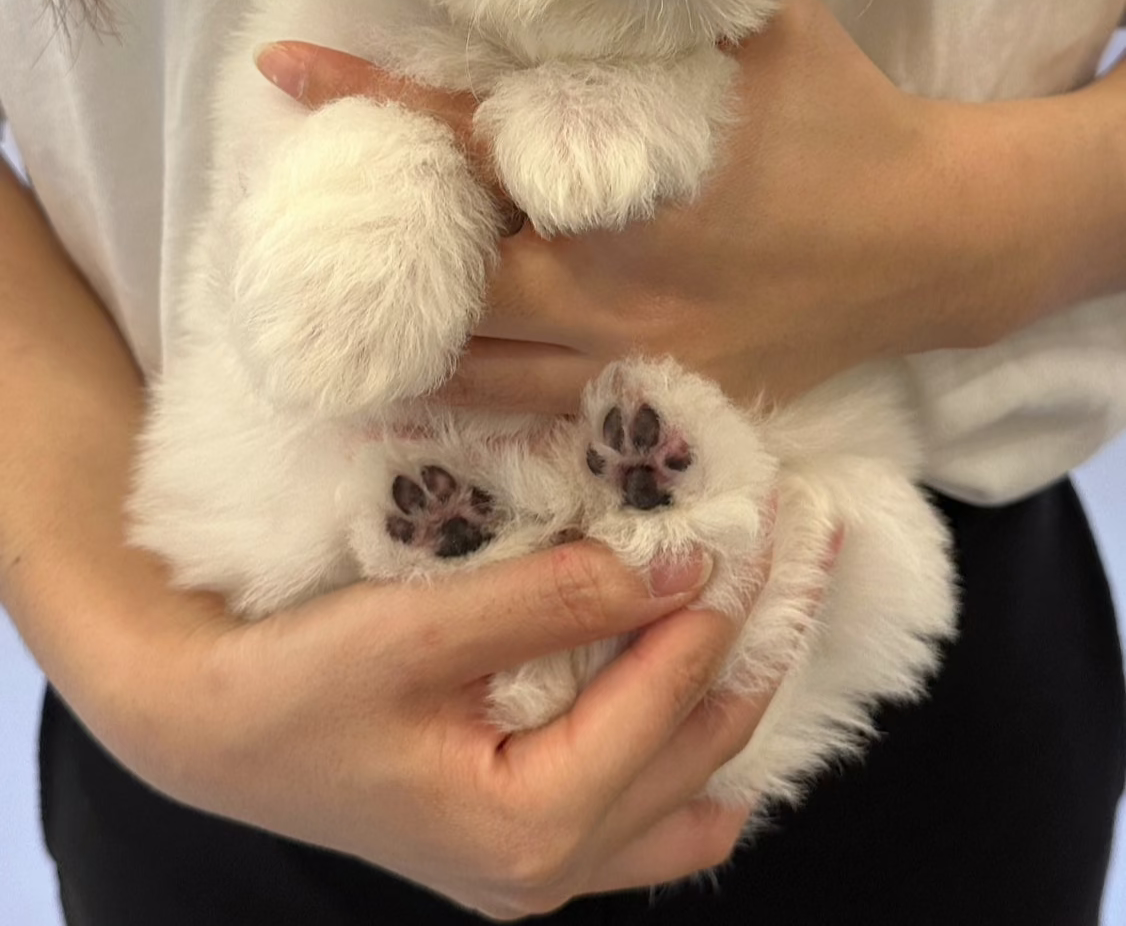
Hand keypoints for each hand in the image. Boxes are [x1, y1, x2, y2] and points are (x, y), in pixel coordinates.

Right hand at [105, 537, 817, 916]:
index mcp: (529, 828)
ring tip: (776, 624)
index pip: (664, 702)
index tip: (769, 523)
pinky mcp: (514, 852)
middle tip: (806, 561)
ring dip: (731, 708)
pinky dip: (685, 770)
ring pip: (681, 803)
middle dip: (752, 652)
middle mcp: (546, 872)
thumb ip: (556, 598)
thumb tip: (680, 566)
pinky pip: (637, 826)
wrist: (207, 732)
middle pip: (694, 755)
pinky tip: (708, 728)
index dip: (719, 608)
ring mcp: (532, 875)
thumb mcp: (420, 629)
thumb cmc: (296, 681)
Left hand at [257, 0, 1125, 415]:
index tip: (287, 64)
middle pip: (446, 271)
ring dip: (400, 337)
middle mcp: (613, 282)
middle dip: (368, 239)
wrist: (936, 240)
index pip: (467, 137)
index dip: (369, 96)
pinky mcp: (663, 406)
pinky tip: (421, 388)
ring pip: (478, 369)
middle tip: (300, 218)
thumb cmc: (846, 120)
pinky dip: (474, 401)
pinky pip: (542, 419)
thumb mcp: (764, 31)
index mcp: (627, 177)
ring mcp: (636, 361)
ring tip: (330, 319)